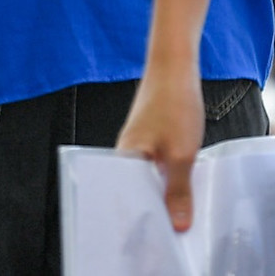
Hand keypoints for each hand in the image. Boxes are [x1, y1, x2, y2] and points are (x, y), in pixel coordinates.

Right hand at [117, 62, 206, 230]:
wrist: (174, 70)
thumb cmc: (172, 104)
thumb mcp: (182, 155)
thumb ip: (178, 192)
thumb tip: (177, 223)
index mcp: (124, 157)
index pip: (125, 198)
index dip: (140, 218)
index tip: (157, 235)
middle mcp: (125, 152)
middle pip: (136, 191)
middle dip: (153, 209)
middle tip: (172, 224)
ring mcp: (136, 146)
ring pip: (148, 180)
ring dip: (163, 194)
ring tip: (178, 209)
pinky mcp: (149, 142)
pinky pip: (155, 170)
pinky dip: (167, 180)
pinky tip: (181, 185)